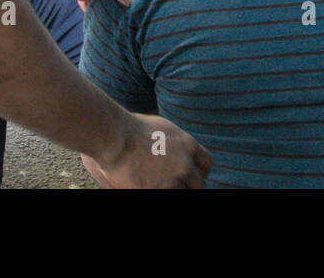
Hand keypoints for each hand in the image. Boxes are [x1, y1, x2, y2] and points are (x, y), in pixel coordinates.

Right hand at [83, 114, 210, 187]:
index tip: (192, 174)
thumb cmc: (133, 129)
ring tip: (162, 184)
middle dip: (190, 185)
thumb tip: (180, 148)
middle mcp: (184, 165)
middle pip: (199, 185)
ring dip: (174, 189)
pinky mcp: (157, 191)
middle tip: (178, 184)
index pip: (207, 164)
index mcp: (188, 146)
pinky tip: (149, 186)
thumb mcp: (164, 127)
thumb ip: (177, 142)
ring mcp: (171, 181)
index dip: (200, 171)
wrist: (116, 138)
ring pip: (183, 192)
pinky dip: (159, 190)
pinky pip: (167, 195)